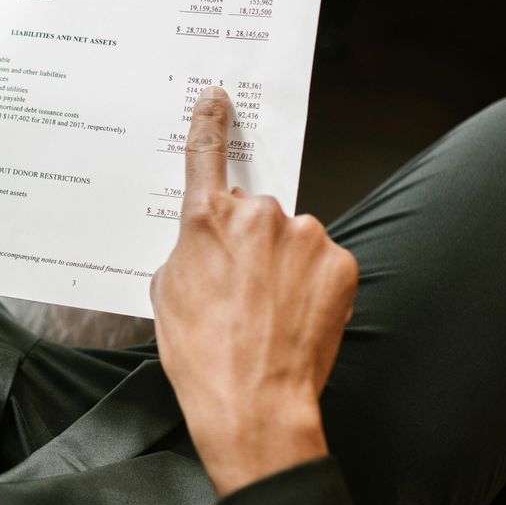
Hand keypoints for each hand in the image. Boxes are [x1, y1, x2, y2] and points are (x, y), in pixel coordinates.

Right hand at [150, 87, 358, 495]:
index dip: (210, 121)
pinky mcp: (340, 262)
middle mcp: (259, 215)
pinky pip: (322, 263)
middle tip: (242, 294)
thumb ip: (187, 251)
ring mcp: (305, 236)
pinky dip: (313, 285)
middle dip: (251, 245)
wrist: (254, 405)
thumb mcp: (165, 295)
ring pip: (292, 240)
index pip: (205, 152)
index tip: (218, 99)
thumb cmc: (203, 357)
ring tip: (270, 315)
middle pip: (255, 214)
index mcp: (207, 219)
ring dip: (284, 267)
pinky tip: (296, 318)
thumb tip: (206, 245)